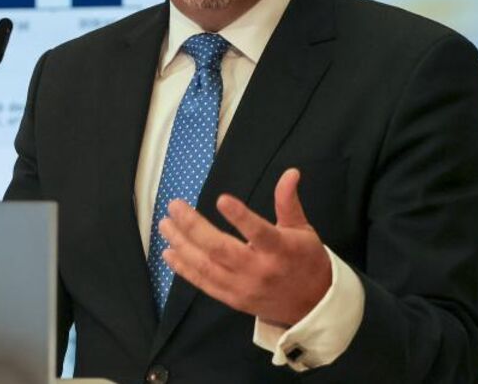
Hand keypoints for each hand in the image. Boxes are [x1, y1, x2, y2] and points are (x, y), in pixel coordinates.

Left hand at [158, 168, 330, 325]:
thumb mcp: (302, 229)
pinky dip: (184, 268)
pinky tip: (168, 252)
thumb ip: (288, 201)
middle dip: (193, 227)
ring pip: (206, 266)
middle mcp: (259, 270)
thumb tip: (291, 172)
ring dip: (182, 244)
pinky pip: (203, 283)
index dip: (240, 217)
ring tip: (165, 225)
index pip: (259, 232)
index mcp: (280, 250)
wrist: (312, 304)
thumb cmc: (305, 260)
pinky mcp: (232, 299)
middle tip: (174, 206)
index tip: (221, 199)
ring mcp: (243, 287)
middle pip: (221, 249)